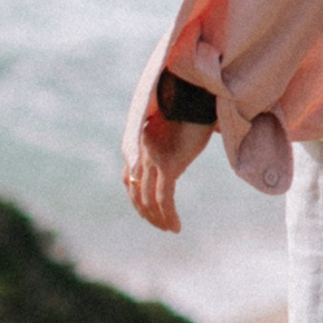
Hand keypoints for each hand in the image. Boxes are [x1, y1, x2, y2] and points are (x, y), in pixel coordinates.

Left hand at [125, 114, 209, 234]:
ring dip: (158, 219)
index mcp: (139, 144)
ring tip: (169, 228)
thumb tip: (181, 156)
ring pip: (148, 200)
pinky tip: (176, 227)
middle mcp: (140, 154)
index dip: (136, 198)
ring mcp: (152, 160)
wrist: (194, 93)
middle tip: (159, 224)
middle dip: (146, 213)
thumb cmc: (190, 106)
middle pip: (136, 193)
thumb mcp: (175, 126)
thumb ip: (171, 142)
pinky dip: (169, 216)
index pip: (127, 178)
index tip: (148, 209)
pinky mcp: (168, 164)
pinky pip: (164, 198)